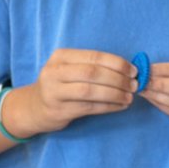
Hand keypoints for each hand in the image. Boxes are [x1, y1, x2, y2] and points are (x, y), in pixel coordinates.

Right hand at [14, 49, 136, 133]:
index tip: (133, 70)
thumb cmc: (61, 85)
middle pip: (93, 73)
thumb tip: (128, 69)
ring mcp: (54, 92)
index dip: (117, 63)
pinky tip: (120, 106)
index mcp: (61, 56)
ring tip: (129, 97)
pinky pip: (89, 107)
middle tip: (134, 85)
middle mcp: (54, 72)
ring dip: (115, 94)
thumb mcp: (70, 69)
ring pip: (90, 91)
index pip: (94, 57)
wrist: (35, 107)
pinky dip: (108, 106)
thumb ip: (93, 66)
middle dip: (118, 79)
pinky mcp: (59, 110)